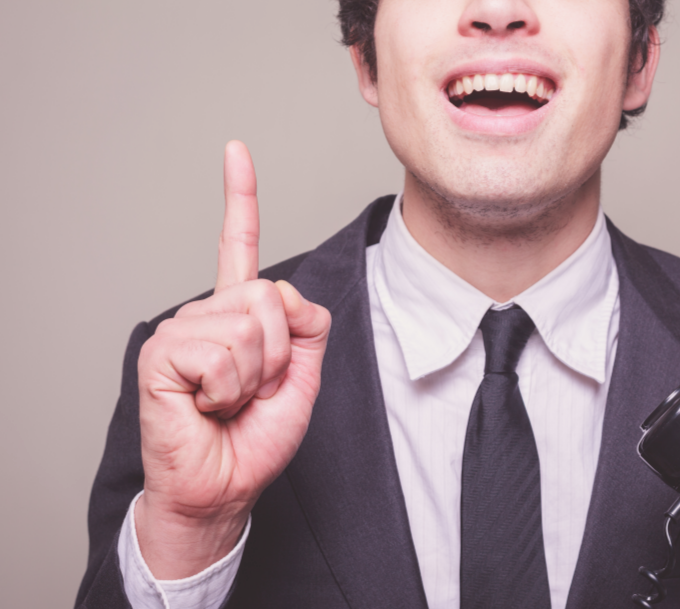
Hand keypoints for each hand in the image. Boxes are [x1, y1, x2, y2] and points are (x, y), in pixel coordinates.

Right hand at [134, 141, 330, 578]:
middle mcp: (205, 313)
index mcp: (236, 312)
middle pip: (269, 297)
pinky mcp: (161, 352)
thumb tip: (287, 293)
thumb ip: (307, 327)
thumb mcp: (304, 377)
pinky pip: (222, 352)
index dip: (240, 198)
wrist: (225, 486)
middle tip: (254, 390)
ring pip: (250, 325)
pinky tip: (207, 405)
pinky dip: (229, 389)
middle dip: (281, 353)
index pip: (239, 246)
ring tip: (229, 401)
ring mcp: (181, 329)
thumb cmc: (256, 436)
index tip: (235, 151)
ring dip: (255, 376)